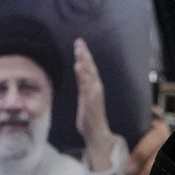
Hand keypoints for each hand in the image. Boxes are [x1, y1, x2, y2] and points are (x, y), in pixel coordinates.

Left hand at [71, 39, 119, 171]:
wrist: (97, 133)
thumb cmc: (90, 117)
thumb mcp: (85, 99)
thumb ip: (84, 88)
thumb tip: (80, 78)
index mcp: (94, 87)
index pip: (89, 68)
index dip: (85, 56)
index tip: (80, 44)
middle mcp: (96, 87)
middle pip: (90, 67)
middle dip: (85, 54)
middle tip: (79, 41)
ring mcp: (93, 93)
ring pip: (88, 73)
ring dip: (83, 60)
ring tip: (79, 50)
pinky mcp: (90, 99)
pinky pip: (85, 84)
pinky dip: (82, 74)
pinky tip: (78, 65)